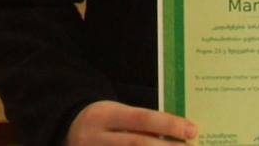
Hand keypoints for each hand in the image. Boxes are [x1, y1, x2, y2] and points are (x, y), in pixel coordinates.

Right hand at [64, 100, 197, 143]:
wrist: (66, 133)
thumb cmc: (103, 124)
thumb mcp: (116, 115)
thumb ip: (141, 125)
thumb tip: (179, 135)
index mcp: (103, 114)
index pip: (140, 118)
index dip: (167, 124)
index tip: (192, 130)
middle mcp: (95, 137)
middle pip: (137, 144)